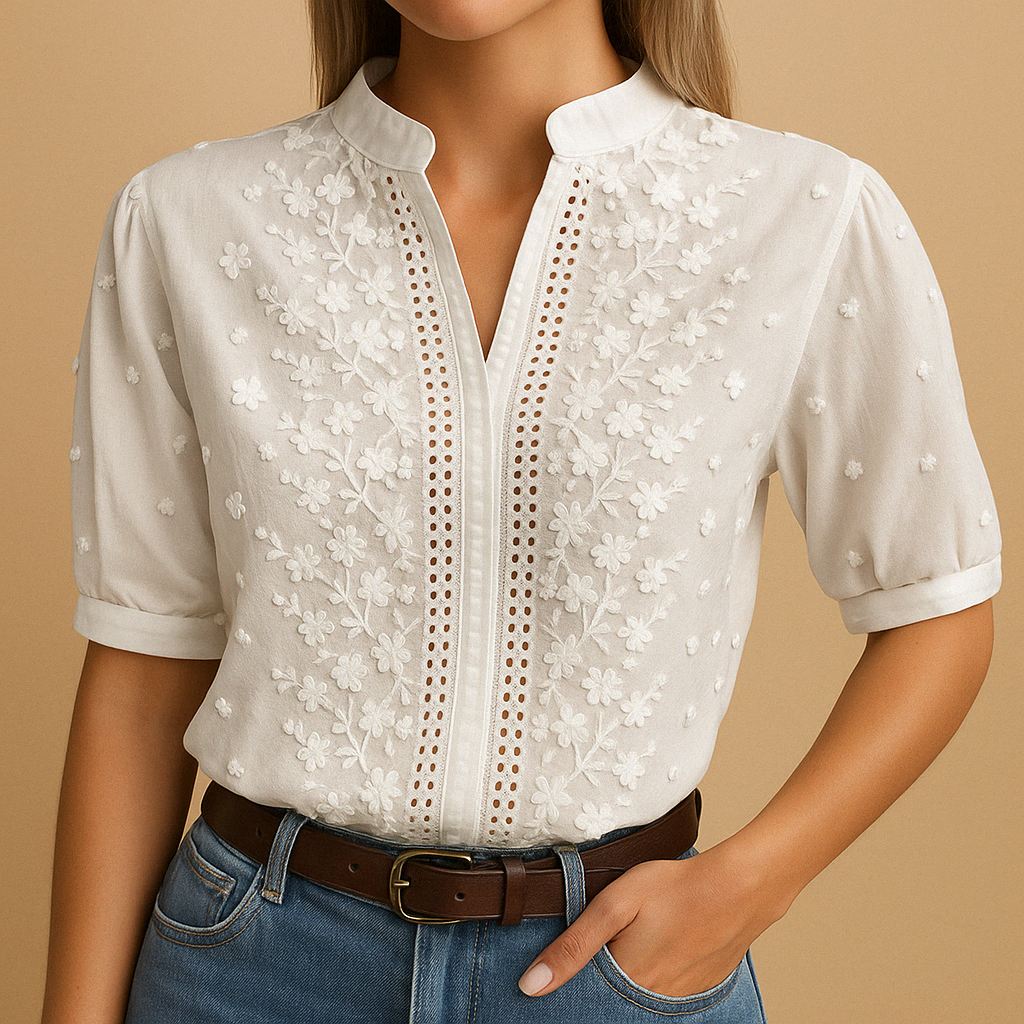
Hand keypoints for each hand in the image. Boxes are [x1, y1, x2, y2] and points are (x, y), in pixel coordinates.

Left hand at [517, 839, 782, 997]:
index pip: (583, 998)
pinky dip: (653, 976)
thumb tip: (531, 985)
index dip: (571, 982)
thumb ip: (573, 946)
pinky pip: (664, 994)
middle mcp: (650, 1002)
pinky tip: (659, 946)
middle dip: (598, 982)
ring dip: (627, 978)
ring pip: (637, 998)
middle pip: (610, 1000)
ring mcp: (677, 1000)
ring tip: (639, 938)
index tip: (565, 966)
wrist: (741, 888)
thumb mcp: (614, 905)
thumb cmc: (675, 888)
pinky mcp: (697, 990)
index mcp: (625, 982)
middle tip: (615, 937)